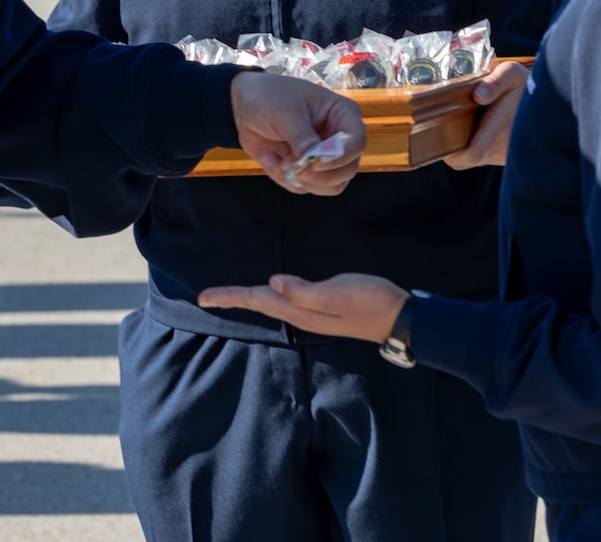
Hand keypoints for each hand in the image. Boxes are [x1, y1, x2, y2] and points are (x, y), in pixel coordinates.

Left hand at [198, 273, 407, 343]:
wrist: (398, 317)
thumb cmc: (370, 301)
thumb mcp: (338, 292)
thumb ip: (305, 291)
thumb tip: (272, 282)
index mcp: (301, 311)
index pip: (258, 301)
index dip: (230, 297)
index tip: (202, 298)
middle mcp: (302, 315)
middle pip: (260, 305)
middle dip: (233, 299)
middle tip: (206, 297)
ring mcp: (313, 314)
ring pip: (271, 305)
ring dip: (249, 299)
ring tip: (230, 295)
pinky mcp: (322, 308)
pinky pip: (286, 302)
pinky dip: (270, 296)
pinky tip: (272, 292)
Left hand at [229, 71, 364, 195]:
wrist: (246, 106)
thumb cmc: (271, 97)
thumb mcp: (285, 111)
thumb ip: (301, 135)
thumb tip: (312, 158)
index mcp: (342, 115)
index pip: (357, 142)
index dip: (341, 156)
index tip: (315, 161)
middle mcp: (338, 139)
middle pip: (347, 170)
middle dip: (320, 176)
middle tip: (295, 168)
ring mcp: (323, 157)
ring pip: (330, 186)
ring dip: (303, 181)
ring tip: (280, 162)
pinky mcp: (306, 170)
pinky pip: (304, 187)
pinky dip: (284, 178)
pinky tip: (270, 158)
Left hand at [443, 60, 527, 170]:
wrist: (554, 99)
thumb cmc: (527, 84)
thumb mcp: (511, 73)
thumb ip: (494, 82)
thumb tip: (478, 96)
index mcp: (501, 130)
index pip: (470, 155)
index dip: (453, 152)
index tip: (442, 137)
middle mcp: (504, 149)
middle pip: (467, 160)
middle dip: (454, 148)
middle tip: (448, 127)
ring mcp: (508, 155)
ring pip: (477, 159)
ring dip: (467, 146)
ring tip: (467, 124)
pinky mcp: (511, 157)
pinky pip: (488, 157)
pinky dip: (479, 146)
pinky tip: (481, 128)